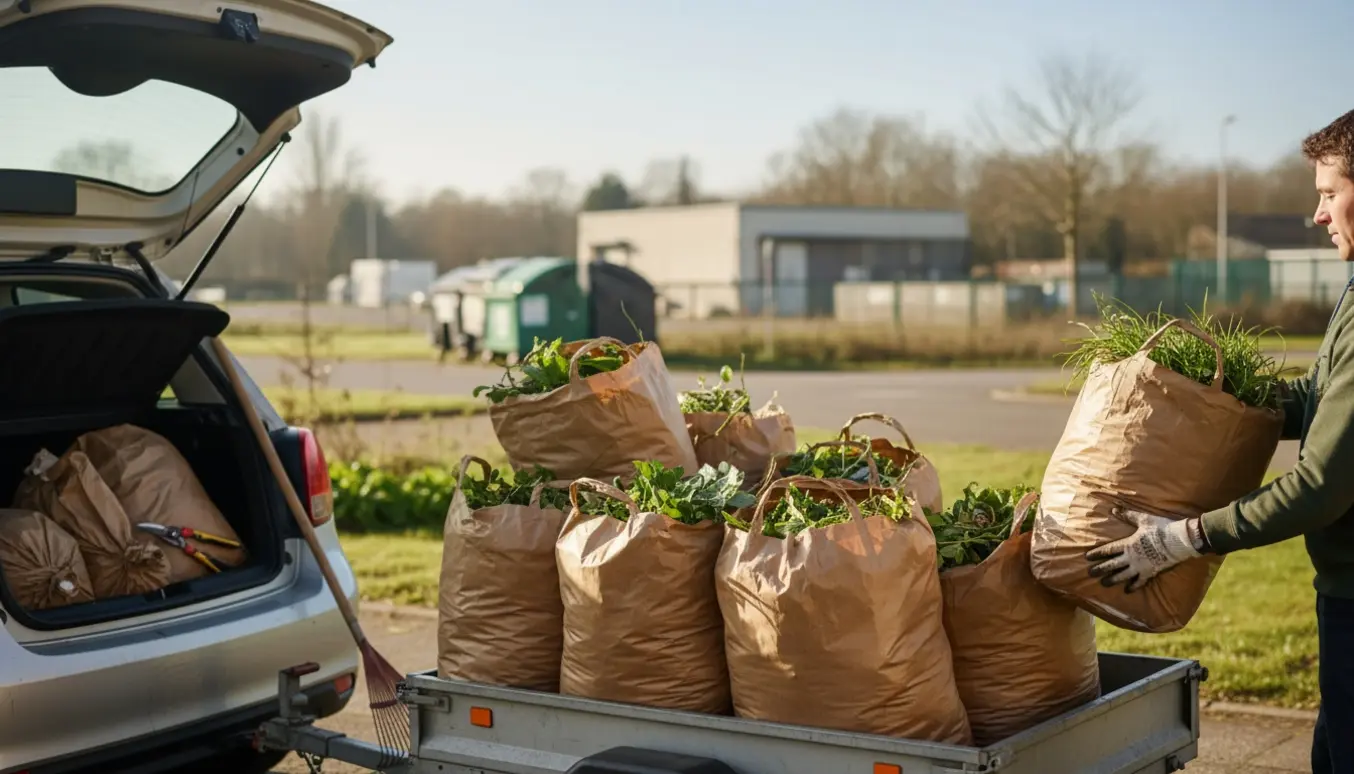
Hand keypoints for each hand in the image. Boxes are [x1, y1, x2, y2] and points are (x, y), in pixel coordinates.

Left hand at [1086, 507, 1201, 592]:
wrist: (1179, 540)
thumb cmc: (1160, 528)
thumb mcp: (1142, 519)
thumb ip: (1127, 515)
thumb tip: (1114, 509)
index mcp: (1128, 544)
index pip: (1108, 550)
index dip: (1097, 554)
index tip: (1087, 558)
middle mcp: (1131, 558)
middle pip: (1112, 565)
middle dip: (1100, 569)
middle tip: (1090, 574)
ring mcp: (1140, 566)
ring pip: (1123, 575)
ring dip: (1112, 580)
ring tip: (1104, 584)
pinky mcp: (1150, 572)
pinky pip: (1140, 582)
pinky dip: (1133, 586)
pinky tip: (1127, 590)